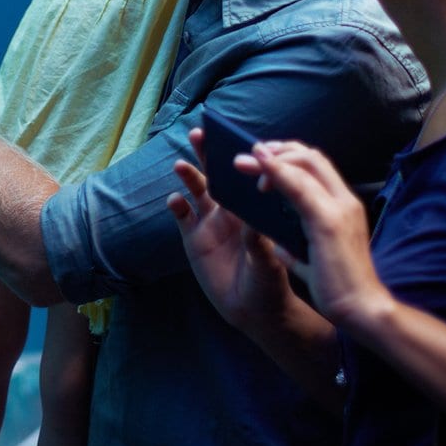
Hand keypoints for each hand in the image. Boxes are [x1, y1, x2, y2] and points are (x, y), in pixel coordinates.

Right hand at [166, 127, 297, 330]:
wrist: (255, 311)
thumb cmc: (270, 283)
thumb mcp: (268, 263)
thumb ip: (257, 242)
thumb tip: (250, 221)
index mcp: (253, 209)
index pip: (244, 176)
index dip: (237, 157)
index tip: (232, 140)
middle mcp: (231, 210)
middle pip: (217, 173)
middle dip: (208, 152)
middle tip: (199, 134)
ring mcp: (210, 222)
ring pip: (197, 189)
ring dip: (189, 175)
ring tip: (181, 164)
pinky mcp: (193, 238)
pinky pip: (182, 216)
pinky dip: (177, 205)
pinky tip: (175, 200)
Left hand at [247, 140, 395, 328]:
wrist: (362, 310)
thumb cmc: (340, 288)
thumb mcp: (314, 259)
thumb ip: (297, 247)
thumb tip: (278, 245)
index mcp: (341, 208)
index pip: (317, 167)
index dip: (288, 157)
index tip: (262, 159)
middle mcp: (344, 202)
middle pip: (311, 156)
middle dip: (276, 150)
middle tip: (247, 157)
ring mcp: (339, 209)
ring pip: (305, 165)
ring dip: (270, 159)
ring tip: (241, 162)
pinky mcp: (328, 222)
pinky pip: (300, 188)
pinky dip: (277, 172)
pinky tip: (259, 169)